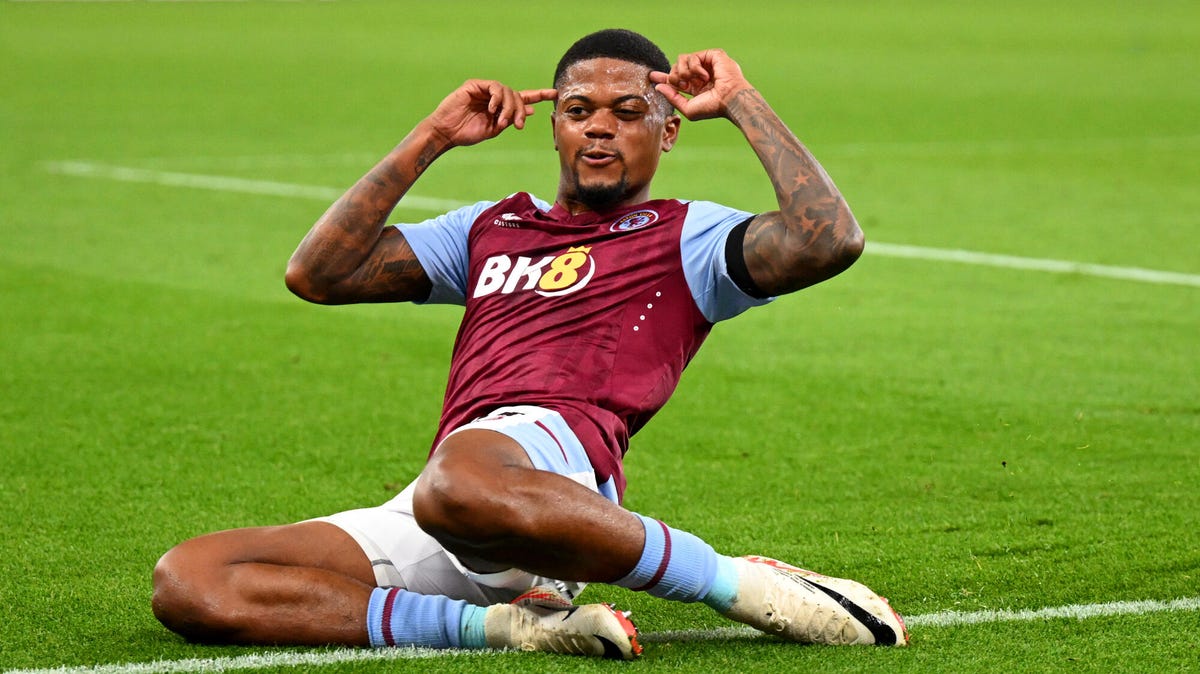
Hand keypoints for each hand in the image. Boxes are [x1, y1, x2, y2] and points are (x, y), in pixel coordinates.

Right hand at [424, 80, 556, 147]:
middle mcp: (494, 97)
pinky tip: (491, 109)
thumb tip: (531, 110)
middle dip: (520, 110)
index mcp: (500, 108)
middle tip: (518, 124)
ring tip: (501, 121)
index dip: (539, 95)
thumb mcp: (494, 129)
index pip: (523, 98)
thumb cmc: (467, 134)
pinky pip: (493, 87)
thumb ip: (511, 119)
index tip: (555, 94)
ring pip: (507, 91)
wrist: (447, 133)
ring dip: (509, 107)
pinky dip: (496, 98)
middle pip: (517, 96)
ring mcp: (484, 90)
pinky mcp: (474, 85)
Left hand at [649, 49, 753, 120]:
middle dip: (674, 77)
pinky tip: (705, 76)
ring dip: (684, 73)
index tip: (652, 76)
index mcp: (695, 87)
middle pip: (675, 68)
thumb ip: (672, 98)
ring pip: (681, 60)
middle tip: (683, 85)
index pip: (676, 78)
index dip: (663, 77)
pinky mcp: (712, 55)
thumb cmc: (713, 108)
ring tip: (695, 81)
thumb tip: (658, 86)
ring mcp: (706, 64)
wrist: (729, 100)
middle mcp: (700, 75)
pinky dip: (695, 68)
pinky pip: (692, 56)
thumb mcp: (688, 108)